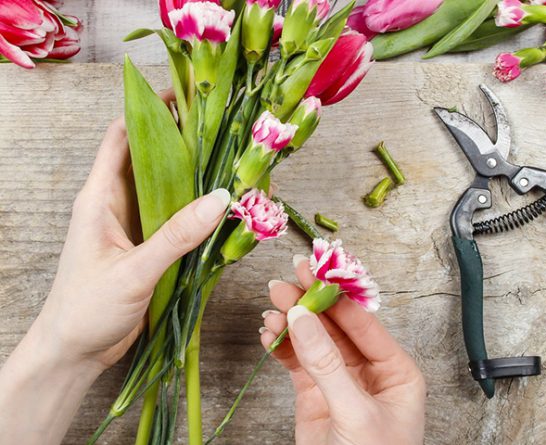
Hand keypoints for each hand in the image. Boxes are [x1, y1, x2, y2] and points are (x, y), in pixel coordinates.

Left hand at [40, 116, 229, 369]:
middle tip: (222, 131)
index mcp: (100, 198)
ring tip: (231, 165)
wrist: (74, 351)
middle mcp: (117, 204)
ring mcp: (133, 226)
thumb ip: (176, 236)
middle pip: (150, 159)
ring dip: (193, 179)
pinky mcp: (146, 247)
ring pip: (166, 190)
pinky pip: (174, 220)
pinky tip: (221, 211)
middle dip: (182, 142)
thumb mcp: (133, 271)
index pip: (121, 137)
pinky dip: (195, 212)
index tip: (183, 98)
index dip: (148, 111)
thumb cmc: (87, 309)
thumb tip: (220, 197)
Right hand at [260, 256, 425, 444]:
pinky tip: (268, 334)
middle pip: (334, 326)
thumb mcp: (355, 413)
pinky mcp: (315, 392)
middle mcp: (369, 370)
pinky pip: (296, 360)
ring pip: (313, 340)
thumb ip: (327, 364)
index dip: (335, 296)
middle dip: (308, 304)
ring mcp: (339, 379)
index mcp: (395, 370)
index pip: (362, 322)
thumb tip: (303, 318)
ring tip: (271, 309)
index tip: (312, 275)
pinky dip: (281, 345)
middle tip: (284, 282)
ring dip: (291, 322)